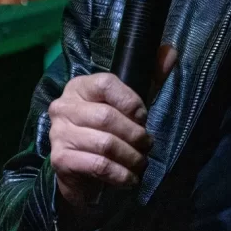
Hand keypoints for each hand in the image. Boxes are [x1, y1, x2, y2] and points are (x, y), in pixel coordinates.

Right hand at [48, 72, 152, 209]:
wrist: (82, 168)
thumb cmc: (110, 127)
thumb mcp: (131, 100)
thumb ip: (151, 76)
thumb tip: (171, 52)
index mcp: (80, 86)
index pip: (106, 84)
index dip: (130, 100)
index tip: (144, 117)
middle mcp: (64, 106)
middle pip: (107, 117)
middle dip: (135, 134)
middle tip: (148, 144)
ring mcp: (59, 134)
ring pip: (105, 144)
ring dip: (131, 156)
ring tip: (142, 162)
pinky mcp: (61, 160)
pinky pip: (97, 165)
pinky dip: (120, 174)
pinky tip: (130, 178)